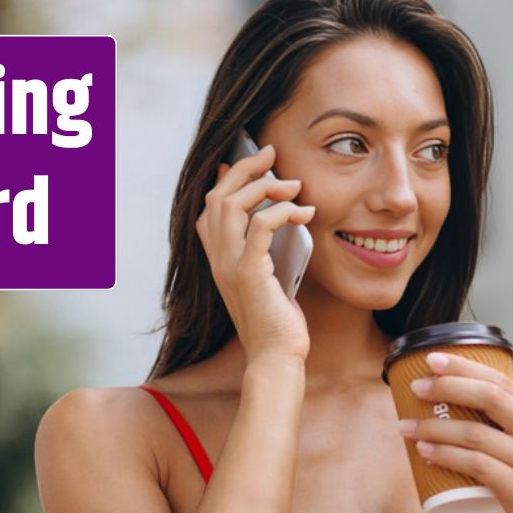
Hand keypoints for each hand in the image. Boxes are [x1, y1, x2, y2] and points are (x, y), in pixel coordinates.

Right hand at [195, 143, 315, 362]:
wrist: (276, 357)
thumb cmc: (278, 322)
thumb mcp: (269, 278)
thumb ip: (266, 251)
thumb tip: (277, 218)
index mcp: (218, 260)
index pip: (207, 209)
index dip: (223, 180)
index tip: (245, 161)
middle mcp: (217, 259)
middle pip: (216, 197)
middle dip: (244, 169)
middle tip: (271, 155)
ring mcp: (229, 265)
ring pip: (231, 204)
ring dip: (264, 186)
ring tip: (293, 185)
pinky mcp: (249, 273)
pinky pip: (261, 226)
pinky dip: (284, 211)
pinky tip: (305, 212)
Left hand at [397, 352, 512, 512]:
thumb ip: (501, 426)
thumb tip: (451, 398)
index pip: (501, 380)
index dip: (464, 366)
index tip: (431, 359)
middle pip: (490, 396)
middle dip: (447, 386)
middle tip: (415, 388)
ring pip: (476, 433)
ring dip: (434, 427)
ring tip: (406, 427)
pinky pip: (476, 465)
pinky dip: (445, 455)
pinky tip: (423, 452)